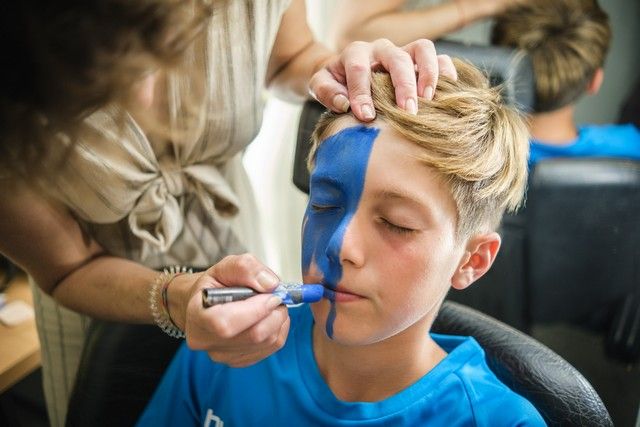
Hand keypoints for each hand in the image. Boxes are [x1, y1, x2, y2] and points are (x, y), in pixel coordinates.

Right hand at [183, 254, 289, 367]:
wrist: (206, 304)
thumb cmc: (214, 286)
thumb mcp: (225, 266)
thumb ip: (245, 268)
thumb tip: (270, 285)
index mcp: (196, 315)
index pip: (226, 323)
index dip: (256, 309)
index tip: (271, 294)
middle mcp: (206, 340)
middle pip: (253, 335)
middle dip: (274, 312)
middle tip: (276, 296)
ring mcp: (222, 355)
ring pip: (266, 342)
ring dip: (278, 320)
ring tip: (271, 304)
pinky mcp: (238, 360)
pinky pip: (271, 348)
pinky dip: (278, 330)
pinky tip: (269, 317)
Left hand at [309, 38, 456, 120]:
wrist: (345, 76)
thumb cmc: (335, 85)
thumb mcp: (321, 86)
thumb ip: (326, 92)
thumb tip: (343, 103)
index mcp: (355, 54)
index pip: (359, 69)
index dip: (362, 93)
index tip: (367, 117)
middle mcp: (381, 50)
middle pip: (396, 58)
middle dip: (403, 85)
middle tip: (408, 112)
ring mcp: (402, 53)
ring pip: (422, 49)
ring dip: (428, 73)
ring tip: (429, 99)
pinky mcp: (418, 61)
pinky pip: (439, 57)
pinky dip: (446, 71)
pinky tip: (448, 92)